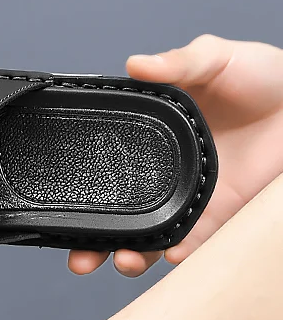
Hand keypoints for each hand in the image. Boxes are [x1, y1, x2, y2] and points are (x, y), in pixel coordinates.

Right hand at [68, 35, 282, 276]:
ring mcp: (189, 204)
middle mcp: (162, 180)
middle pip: (118, 221)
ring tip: (124, 260)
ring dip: (131, 258)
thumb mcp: (215, 59)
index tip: (58, 212)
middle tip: (81, 259)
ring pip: (149, 243)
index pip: (104, 174)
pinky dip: (180, 254)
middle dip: (94, 247)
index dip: (80, 196)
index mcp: (150, 144)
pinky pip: (194, 246)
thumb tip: (135, 63)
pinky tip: (173, 254)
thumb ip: (178, 62)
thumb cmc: (265, 77)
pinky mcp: (220, 222)